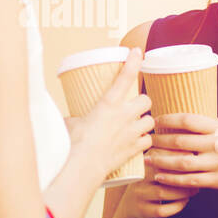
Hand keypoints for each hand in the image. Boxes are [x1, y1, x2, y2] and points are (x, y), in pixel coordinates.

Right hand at [71, 48, 153, 178]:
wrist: (83, 166)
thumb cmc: (73, 143)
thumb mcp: (70, 123)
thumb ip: (74, 118)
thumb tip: (67, 119)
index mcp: (108, 104)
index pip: (125, 77)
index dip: (133, 62)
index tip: (137, 52)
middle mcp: (124, 115)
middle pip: (146, 100)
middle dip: (142, 102)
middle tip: (134, 105)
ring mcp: (131, 133)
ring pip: (150, 121)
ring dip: (145, 121)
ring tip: (136, 124)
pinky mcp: (133, 149)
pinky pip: (148, 141)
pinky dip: (144, 140)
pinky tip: (137, 141)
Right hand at [120, 155, 199, 217]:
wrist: (132, 204)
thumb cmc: (151, 180)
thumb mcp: (155, 165)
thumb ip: (168, 155)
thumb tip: (193, 149)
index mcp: (142, 161)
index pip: (158, 154)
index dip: (177, 154)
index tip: (193, 155)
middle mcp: (138, 177)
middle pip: (160, 172)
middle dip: (182, 174)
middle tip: (198, 175)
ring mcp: (138, 194)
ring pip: (162, 192)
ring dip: (182, 192)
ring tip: (195, 189)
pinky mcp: (142, 210)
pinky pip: (161, 209)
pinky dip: (176, 206)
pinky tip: (185, 201)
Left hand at [147, 113, 217, 196]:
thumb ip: (209, 128)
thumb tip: (184, 121)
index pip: (188, 120)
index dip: (168, 119)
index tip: (154, 119)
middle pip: (180, 142)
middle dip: (159, 141)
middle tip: (144, 140)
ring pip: (182, 163)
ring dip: (161, 162)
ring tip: (147, 160)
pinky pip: (190, 181)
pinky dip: (173, 179)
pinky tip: (160, 177)